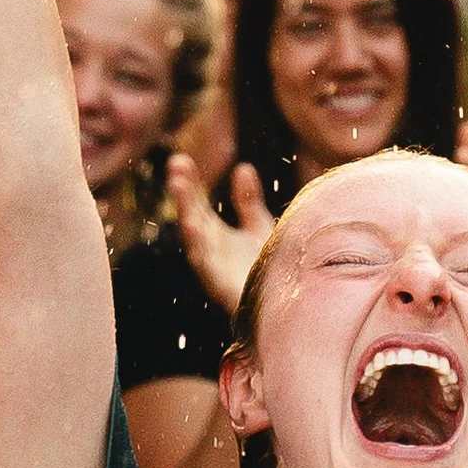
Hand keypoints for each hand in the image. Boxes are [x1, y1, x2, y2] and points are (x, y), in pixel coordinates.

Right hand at [167, 153, 273, 320]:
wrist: (291, 307)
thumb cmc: (271, 269)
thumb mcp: (259, 228)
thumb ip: (247, 201)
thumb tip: (242, 167)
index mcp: (216, 237)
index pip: (198, 206)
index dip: (189, 184)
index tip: (180, 160)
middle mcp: (212, 254)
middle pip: (193, 220)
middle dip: (184, 195)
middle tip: (176, 166)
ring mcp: (217, 273)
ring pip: (196, 242)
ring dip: (187, 214)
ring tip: (179, 187)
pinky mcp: (226, 291)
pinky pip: (209, 270)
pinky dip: (201, 250)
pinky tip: (194, 228)